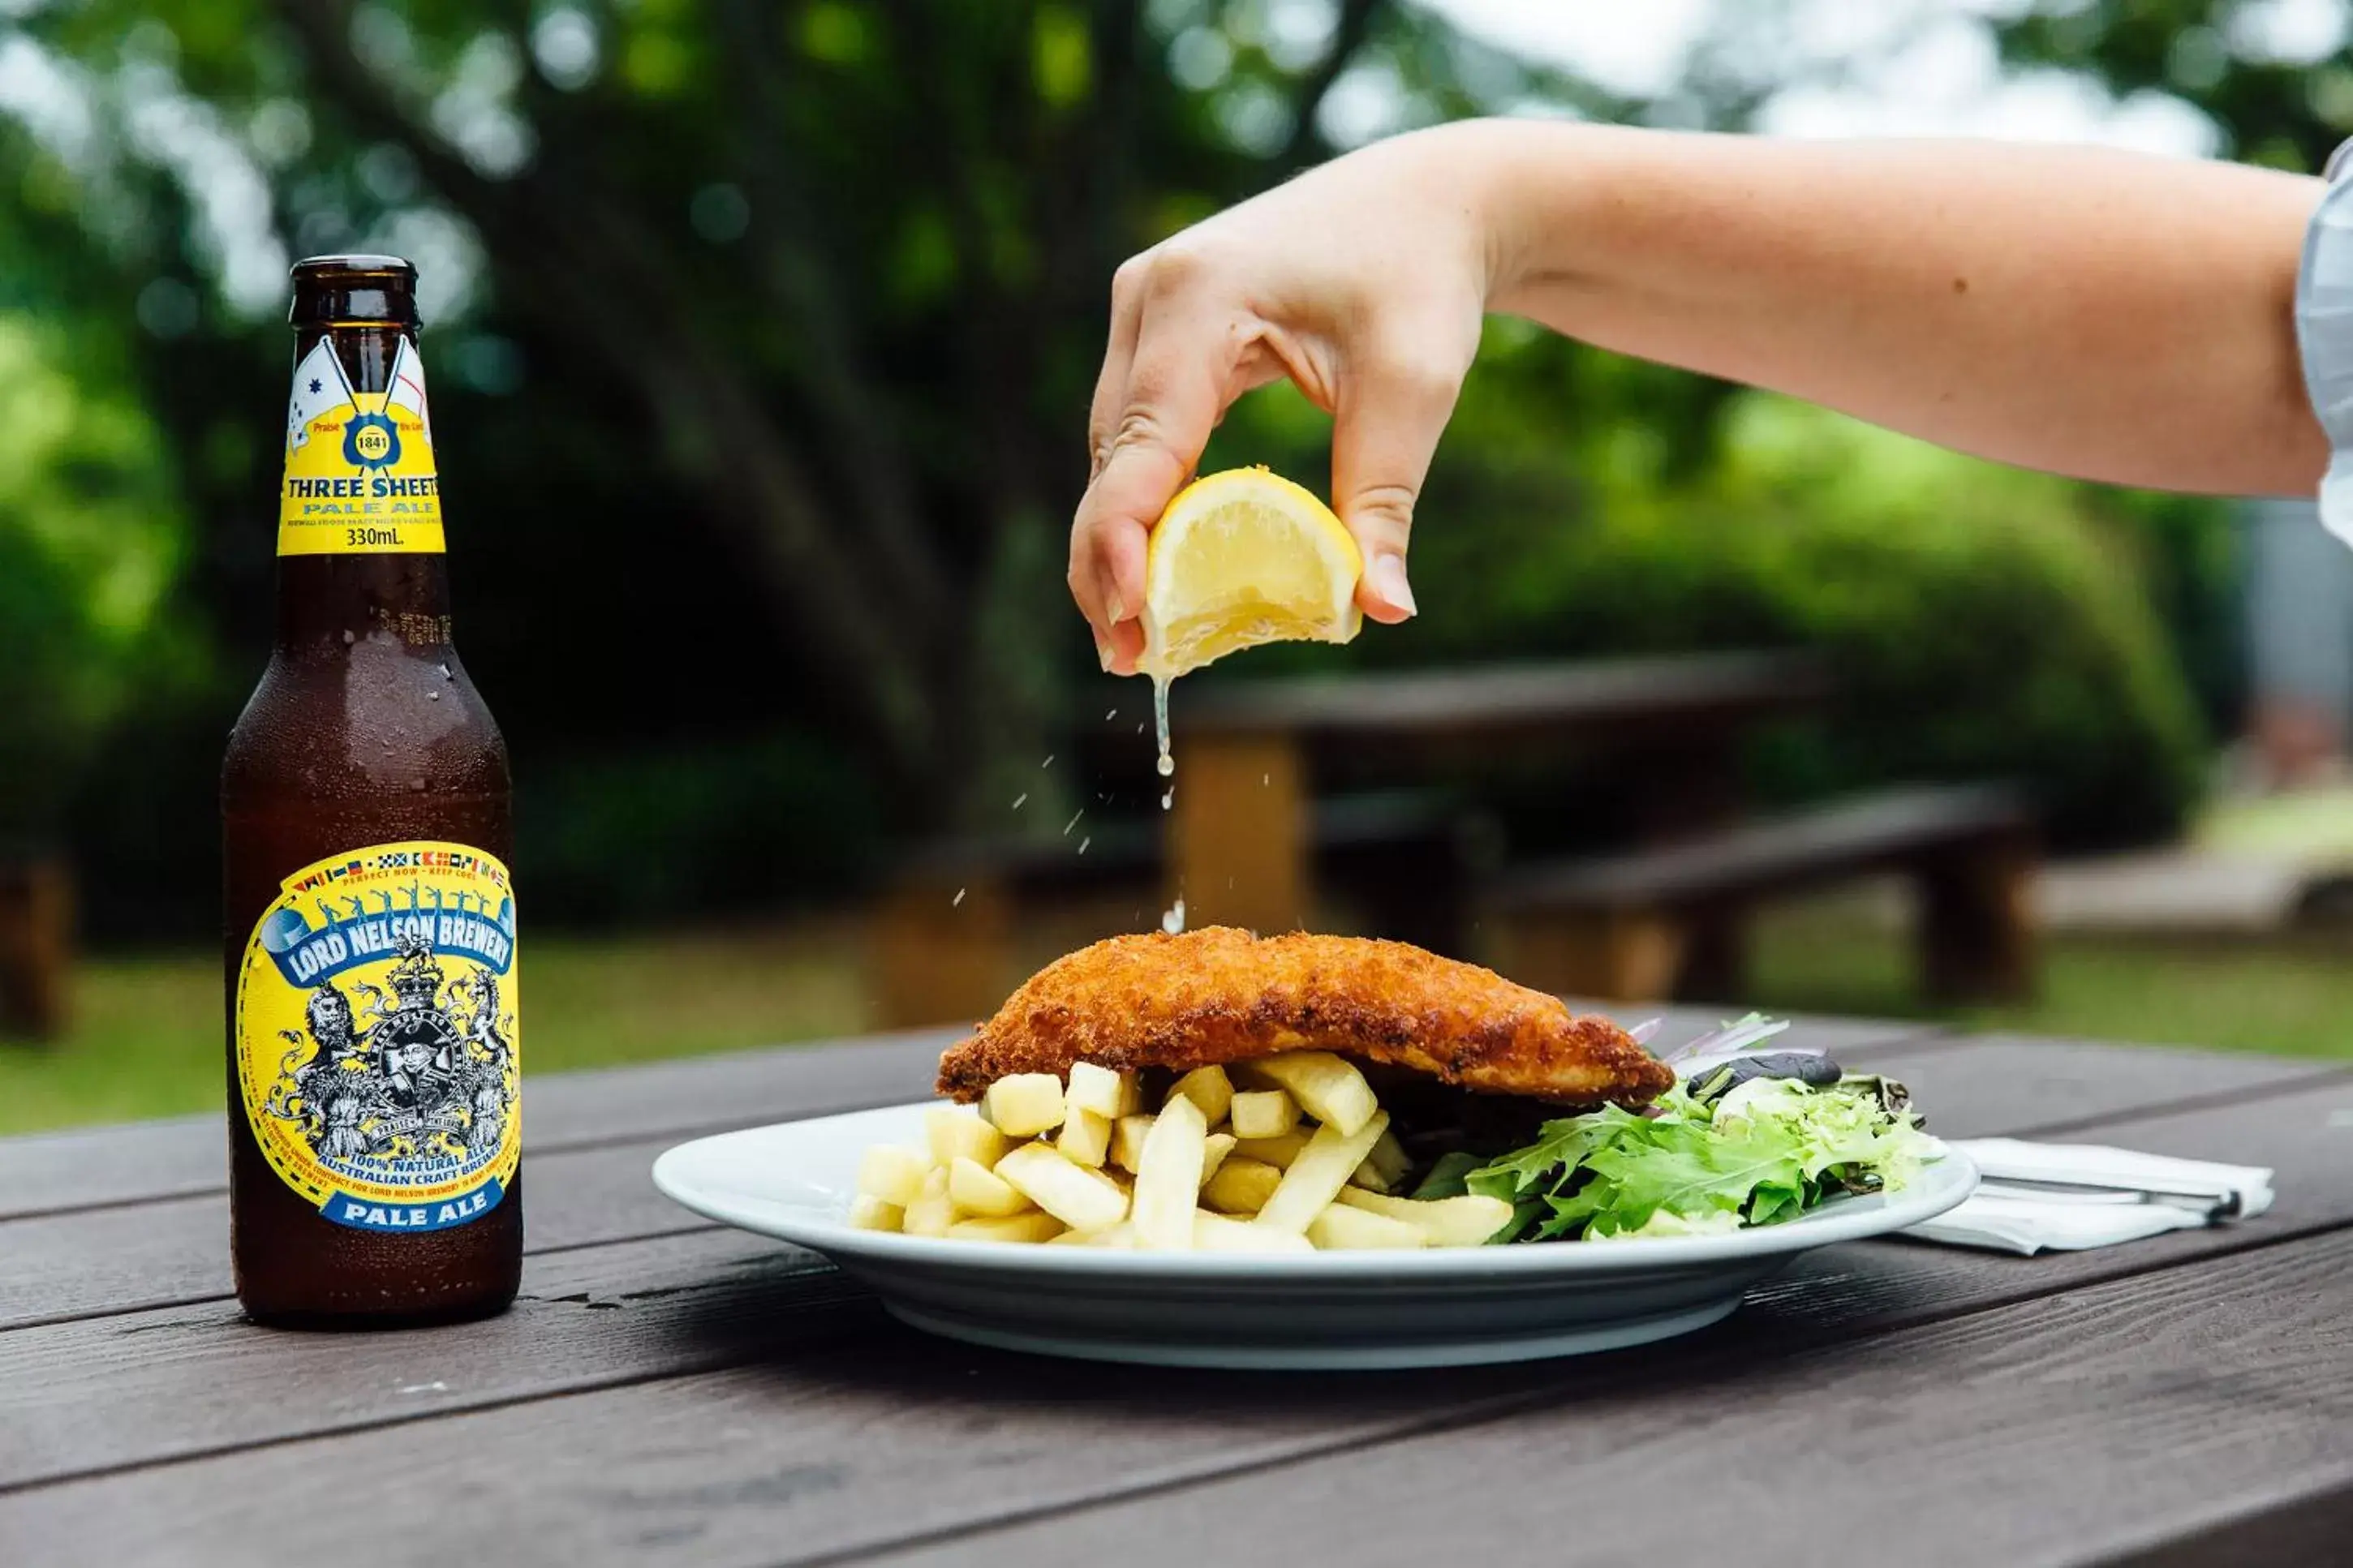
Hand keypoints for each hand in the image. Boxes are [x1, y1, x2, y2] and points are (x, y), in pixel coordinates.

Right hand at [1070, 123, 1501, 672]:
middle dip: (1110, 560)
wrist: (1428, 202)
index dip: (1123, 537)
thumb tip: (1382, 609)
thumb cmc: (1423, 282)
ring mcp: (1145, 307)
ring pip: (1115, 448)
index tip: (1127, 618)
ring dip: (1121, 539)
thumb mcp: (1414, 390)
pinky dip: (1146, 501)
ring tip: (1136, 635)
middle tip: (1126, 657)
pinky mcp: (1159, 329)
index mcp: (1200, 296)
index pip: (1143, 439)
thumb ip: (1383, 501)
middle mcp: (1150, 294)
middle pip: (1111, 455)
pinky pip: (1139, 430)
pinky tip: (1158, 570)